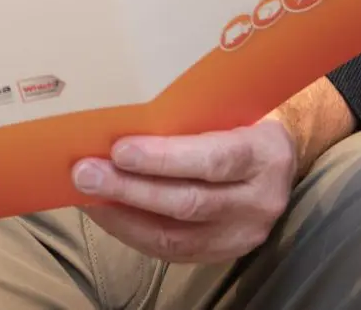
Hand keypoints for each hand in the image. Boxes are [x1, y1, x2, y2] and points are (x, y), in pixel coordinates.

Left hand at [71, 119, 298, 264]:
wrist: (275, 161)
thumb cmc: (240, 122)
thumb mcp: (228, 108)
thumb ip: (187, 113)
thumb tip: (117, 111)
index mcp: (266, 153)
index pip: (216, 158)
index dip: (165, 158)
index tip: (120, 150)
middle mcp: (261, 200)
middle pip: (189, 202)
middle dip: (130, 189)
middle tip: (85, 173)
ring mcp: (243, 234)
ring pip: (175, 235)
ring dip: (122, 215)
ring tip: (85, 194)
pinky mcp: (222, 253)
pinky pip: (170, 250)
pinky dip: (131, 230)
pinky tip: (105, 210)